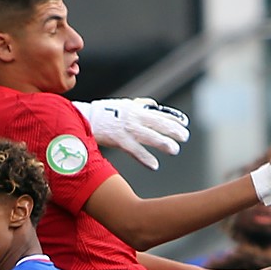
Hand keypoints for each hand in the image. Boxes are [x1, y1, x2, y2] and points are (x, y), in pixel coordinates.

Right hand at [76, 98, 190, 169]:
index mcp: (136, 109)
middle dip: (173, 130)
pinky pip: (135, 151)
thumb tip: (154, 105)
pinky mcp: (119, 140)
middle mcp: (134, 118)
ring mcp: (127, 129)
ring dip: (164, 143)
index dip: (174, 118)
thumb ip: (140, 105)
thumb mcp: (124, 103)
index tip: (184, 123)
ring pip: (150, 136)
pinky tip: (154, 165)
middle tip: (184, 137)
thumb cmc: (104, 112)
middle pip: (159, 124)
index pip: (160, 113)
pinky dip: (146, 158)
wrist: (85, 118)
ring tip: (174, 150)